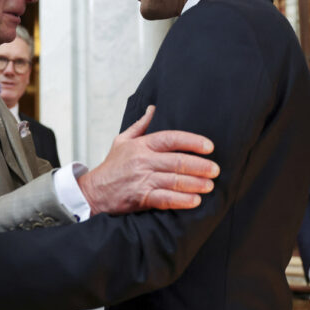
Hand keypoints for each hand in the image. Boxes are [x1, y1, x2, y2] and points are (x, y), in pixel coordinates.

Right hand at [78, 105, 218, 214]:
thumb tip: (153, 108)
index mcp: (141, 145)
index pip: (171, 138)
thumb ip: (141, 125)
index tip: (209, 147)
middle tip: (215, 170)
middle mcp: (142, 160)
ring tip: (209, 185)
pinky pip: (165, 199)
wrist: (93, 192)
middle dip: (200, 166)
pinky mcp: (140, 198)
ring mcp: (141, 179)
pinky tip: (194, 201)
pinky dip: (181, 200)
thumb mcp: (122, 141)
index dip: (192, 141)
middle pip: (177, 160)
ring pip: (174, 180)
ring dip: (195, 183)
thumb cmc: (111, 167)